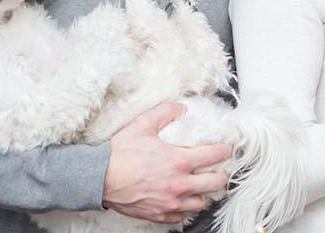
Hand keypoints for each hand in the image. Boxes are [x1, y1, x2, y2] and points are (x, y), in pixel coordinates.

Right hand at [102, 102, 229, 223]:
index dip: (224, 150)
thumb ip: (165, 111)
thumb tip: (181, 107)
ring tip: (203, 185)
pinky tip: (184, 200)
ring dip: (206, 193)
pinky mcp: (159, 215)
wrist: (99, 178)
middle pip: (215, 183)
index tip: (226, 148)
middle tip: (219, 169)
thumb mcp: (143, 123)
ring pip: (202, 203)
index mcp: (178, 161)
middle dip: (221, 174)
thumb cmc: (120, 152)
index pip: (214, 156)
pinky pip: (183, 217)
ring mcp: (170, 203)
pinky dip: (188, 208)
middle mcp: (179, 184)